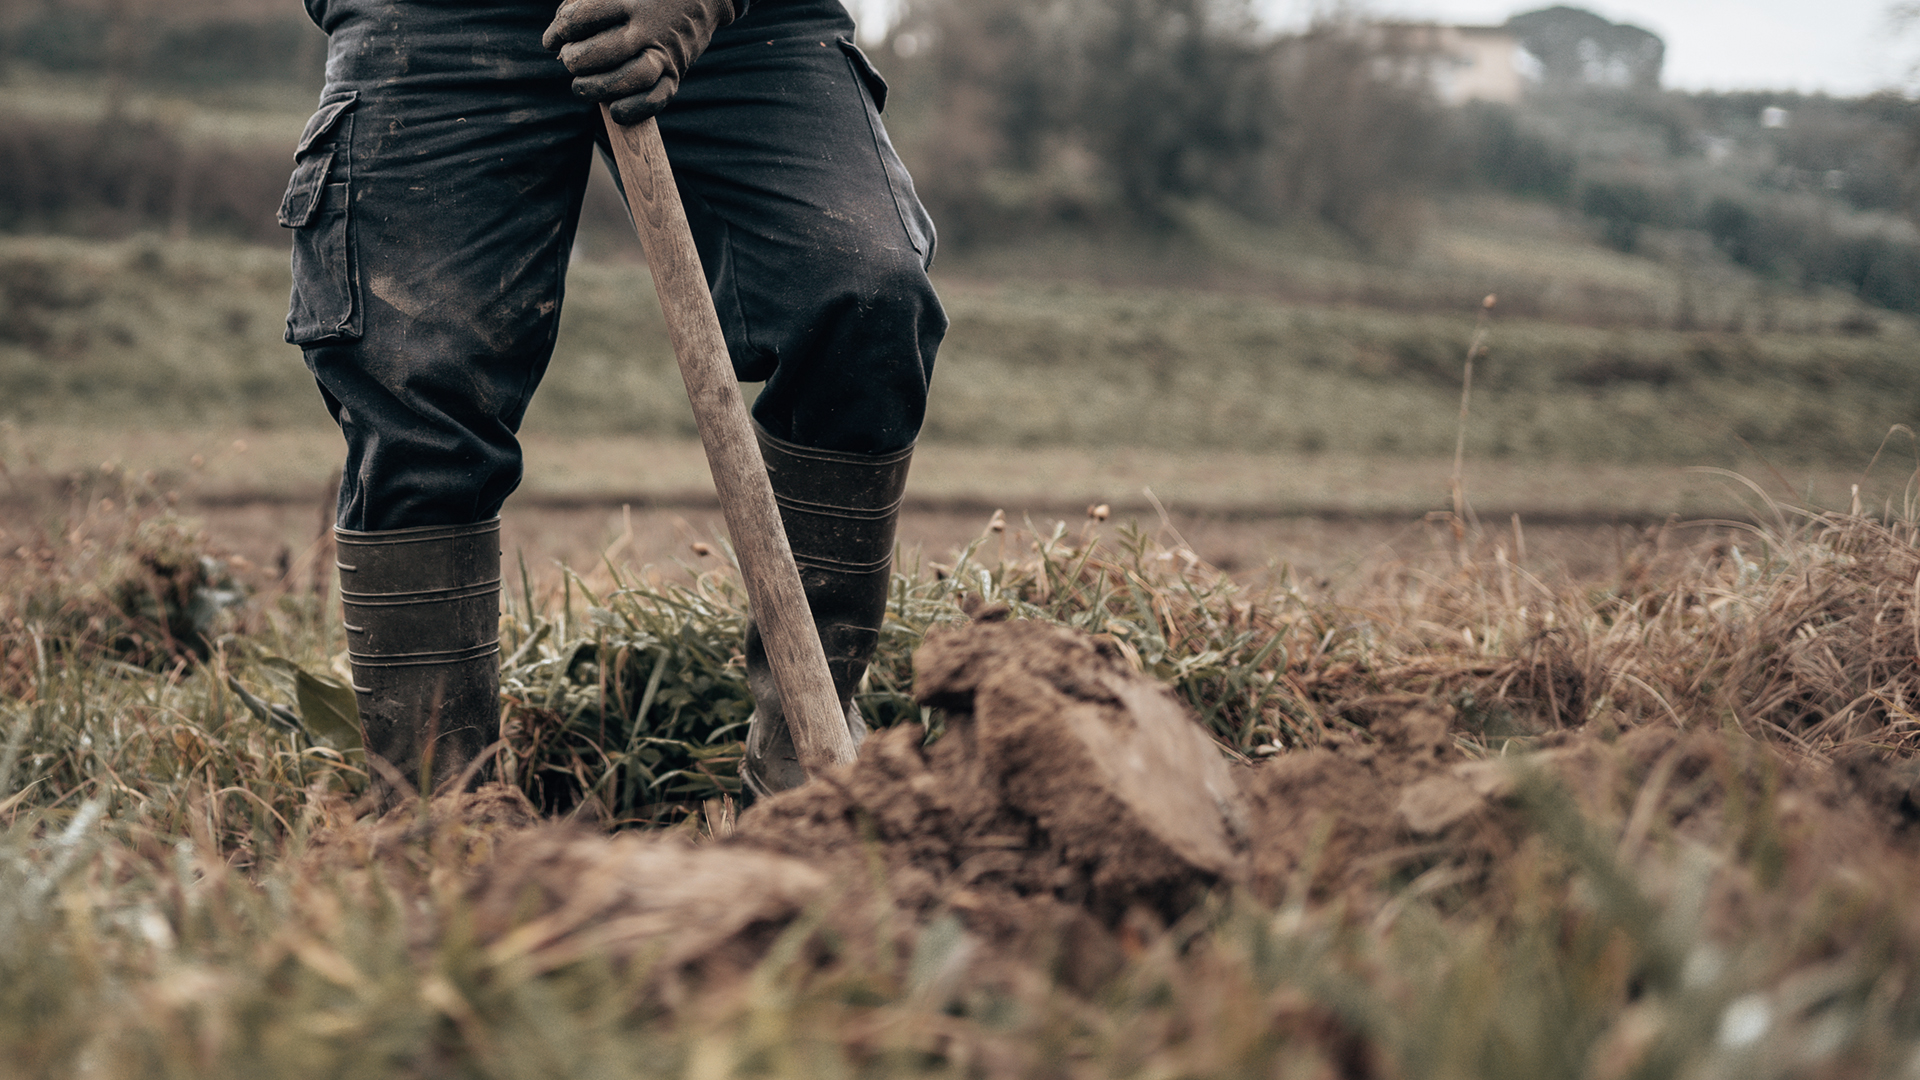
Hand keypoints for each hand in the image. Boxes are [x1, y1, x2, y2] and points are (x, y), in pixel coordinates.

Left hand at [542, 0, 737, 123]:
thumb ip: (581, 3)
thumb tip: (554, 38)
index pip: (584, 17)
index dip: (561, 30)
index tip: (553, 39)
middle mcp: (649, 26)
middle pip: (606, 50)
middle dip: (578, 60)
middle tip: (570, 62)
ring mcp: (665, 52)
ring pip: (633, 77)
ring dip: (600, 88)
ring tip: (581, 87)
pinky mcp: (676, 74)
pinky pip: (657, 98)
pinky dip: (633, 109)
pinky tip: (613, 110)